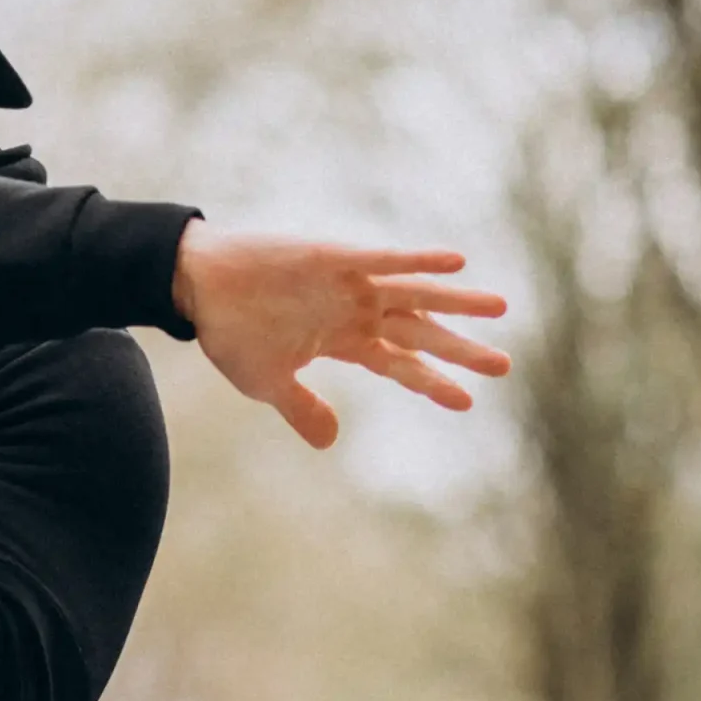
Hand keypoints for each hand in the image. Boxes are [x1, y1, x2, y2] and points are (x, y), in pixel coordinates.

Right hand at [169, 219, 510, 448]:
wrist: (197, 285)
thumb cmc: (230, 331)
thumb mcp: (268, 382)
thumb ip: (303, 409)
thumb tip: (331, 443)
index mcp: (341, 340)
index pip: (398, 364)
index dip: (431, 381)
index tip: (467, 402)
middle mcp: (354, 310)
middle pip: (419, 331)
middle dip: (460, 348)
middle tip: (503, 365)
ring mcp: (349, 282)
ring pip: (415, 293)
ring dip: (457, 300)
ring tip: (499, 307)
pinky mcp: (335, 257)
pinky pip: (385, 259)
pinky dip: (419, 261)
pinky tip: (455, 263)